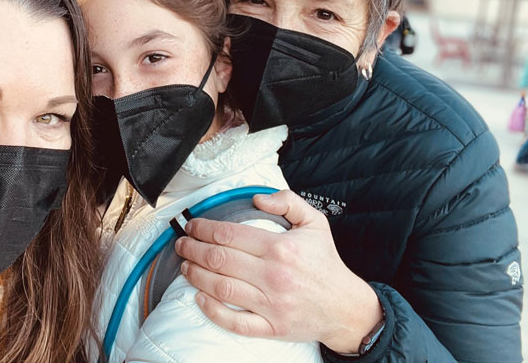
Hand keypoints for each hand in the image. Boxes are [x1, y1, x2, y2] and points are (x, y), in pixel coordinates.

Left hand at [175, 190, 382, 352]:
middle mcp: (273, 276)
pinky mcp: (271, 327)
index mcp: (281, 248)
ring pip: (221, 288)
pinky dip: (213, 311)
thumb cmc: (325, 263)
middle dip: (193, 249)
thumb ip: (287, 202)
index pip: (229, 235)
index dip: (204, 228)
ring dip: (196, 276)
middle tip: (181, 244)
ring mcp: (271, 304)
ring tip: (185, 266)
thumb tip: (257, 199)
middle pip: (219, 259)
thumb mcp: (315, 222)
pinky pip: (235, 322)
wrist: (346, 307)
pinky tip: (200, 298)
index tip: (192, 225)